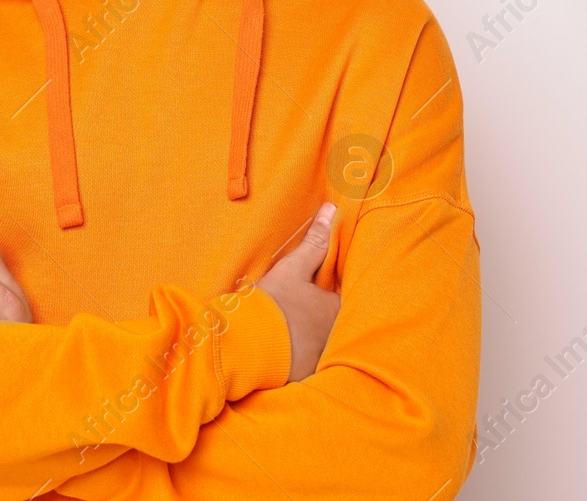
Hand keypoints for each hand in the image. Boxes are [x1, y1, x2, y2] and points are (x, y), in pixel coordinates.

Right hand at [254, 201, 340, 383]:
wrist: (246, 345)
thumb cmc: (272, 303)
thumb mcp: (292, 268)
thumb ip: (314, 242)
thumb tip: (331, 210)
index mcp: (335, 308)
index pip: (341, 300)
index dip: (328, 296)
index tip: (313, 295)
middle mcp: (335, 336)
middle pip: (335, 325)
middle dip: (322, 321)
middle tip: (301, 317)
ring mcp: (321, 359)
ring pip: (323, 346)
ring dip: (312, 342)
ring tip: (293, 336)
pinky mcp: (305, 377)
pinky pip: (308, 366)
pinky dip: (300, 361)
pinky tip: (286, 356)